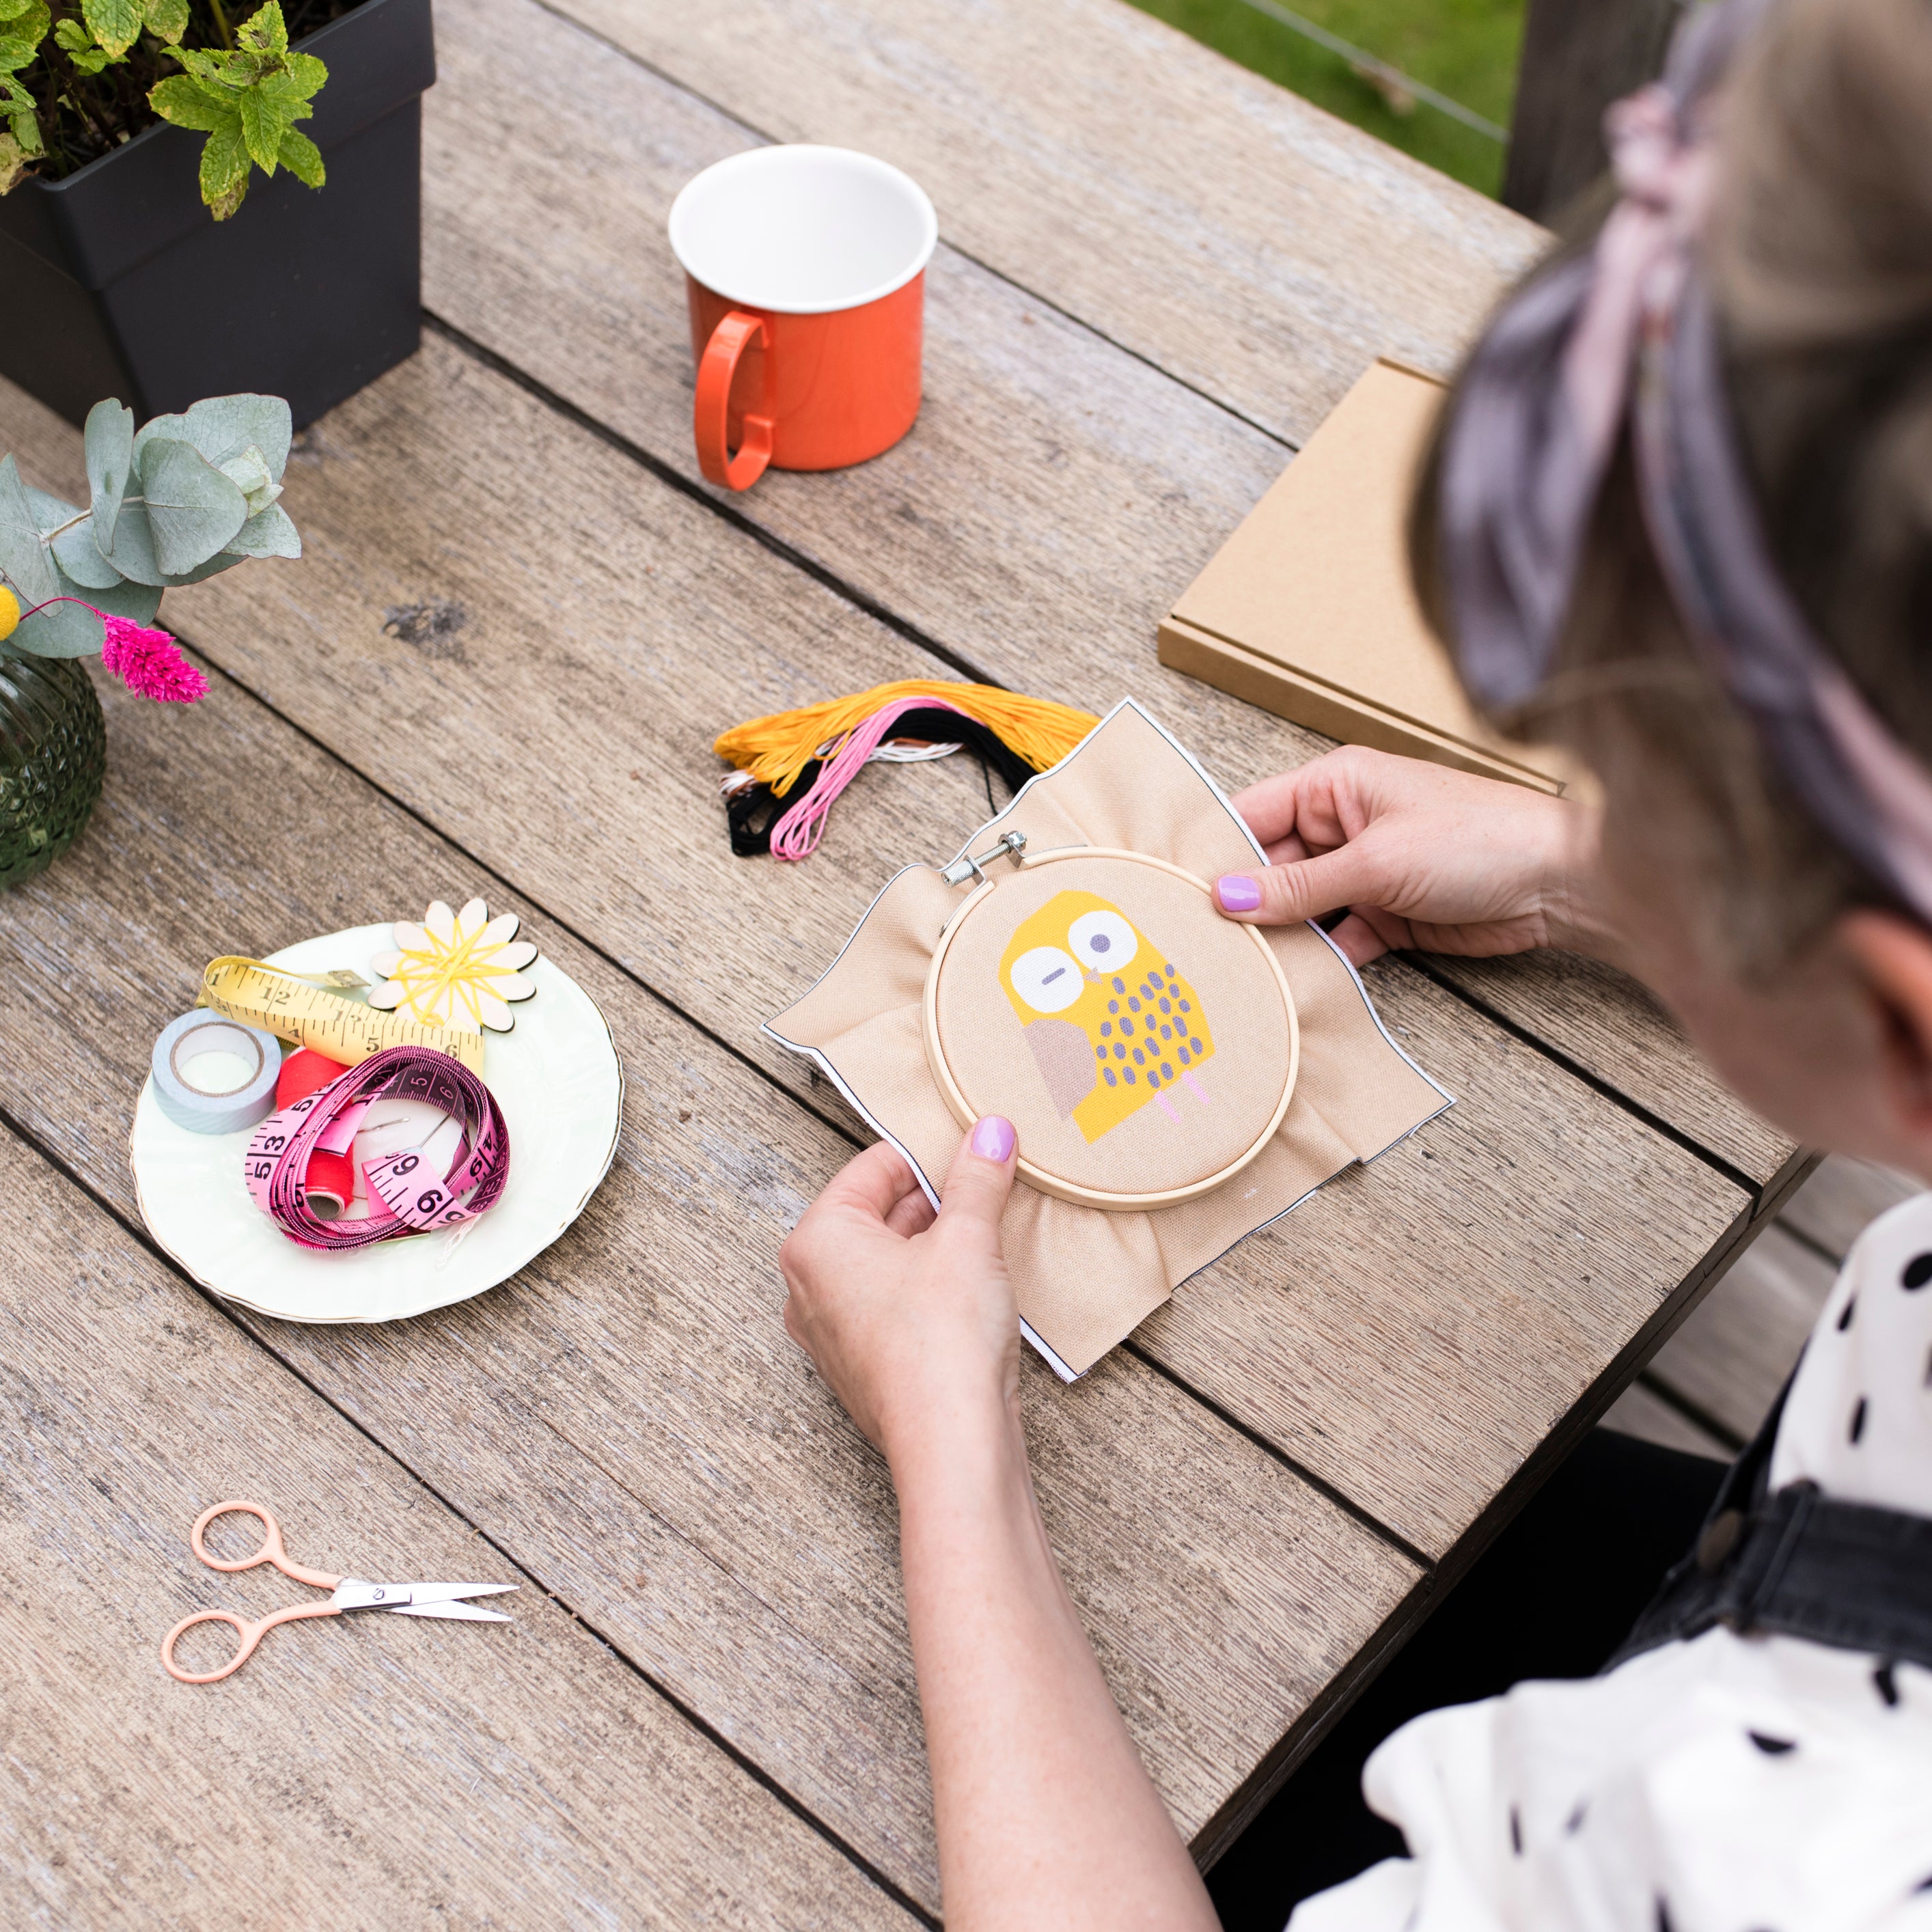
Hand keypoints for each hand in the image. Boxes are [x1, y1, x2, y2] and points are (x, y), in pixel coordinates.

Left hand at [779, 1119, 1019, 1458]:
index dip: (928, 1151)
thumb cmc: (941, 1342)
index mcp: (815, 1241)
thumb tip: (991, 1132)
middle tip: (986, 1183)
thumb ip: (977, 1178)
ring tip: (985, 1230)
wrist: (951, 1443)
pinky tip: (972, 1284)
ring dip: (934, 1242)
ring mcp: (832, 1331)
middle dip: (933, 1198)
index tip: (970, 1145)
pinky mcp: (863, 1366)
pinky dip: (928, 1285)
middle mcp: (809, 1286)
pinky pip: (892, 1303)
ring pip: (886, 1261)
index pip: (872, 1168)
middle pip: (876, 1214)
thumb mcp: (968, 1238)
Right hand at [1213, 746, 1607, 965]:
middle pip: (1271, 869)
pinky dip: (1320, 964)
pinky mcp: (1388, 917)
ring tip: (1237, 971)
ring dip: (1280, 940)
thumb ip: (1298, 887)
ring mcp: (1366, 874)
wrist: (1564, 885)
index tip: (1174, 891)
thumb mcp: (1376, 861)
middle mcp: (1345, 827)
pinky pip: (1337, 941)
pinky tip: (1292, 985)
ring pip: (1301, 911)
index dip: (1214, 852)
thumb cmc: (1482, 839)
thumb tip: (1226, 897)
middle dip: (1243, 906)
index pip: (1253, 814)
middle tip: (1199, 945)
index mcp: (1337, 787)